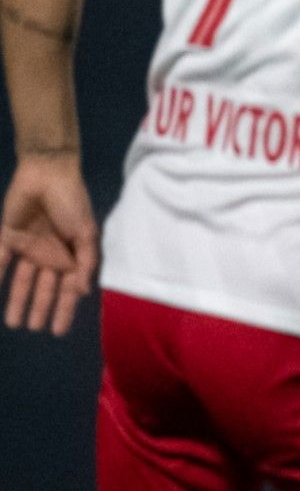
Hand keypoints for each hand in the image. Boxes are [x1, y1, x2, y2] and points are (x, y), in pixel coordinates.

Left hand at [0, 155, 97, 336]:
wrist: (47, 173)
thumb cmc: (72, 202)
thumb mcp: (85, 232)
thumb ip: (84, 262)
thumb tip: (83, 292)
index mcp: (69, 254)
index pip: (66, 288)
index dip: (63, 309)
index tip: (58, 331)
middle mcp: (48, 254)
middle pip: (42, 288)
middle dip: (38, 308)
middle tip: (32, 329)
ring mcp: (27, 247)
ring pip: (20, 280)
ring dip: (16, 301)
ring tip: (12, 323)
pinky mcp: (7, 237)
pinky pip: (0, 261)